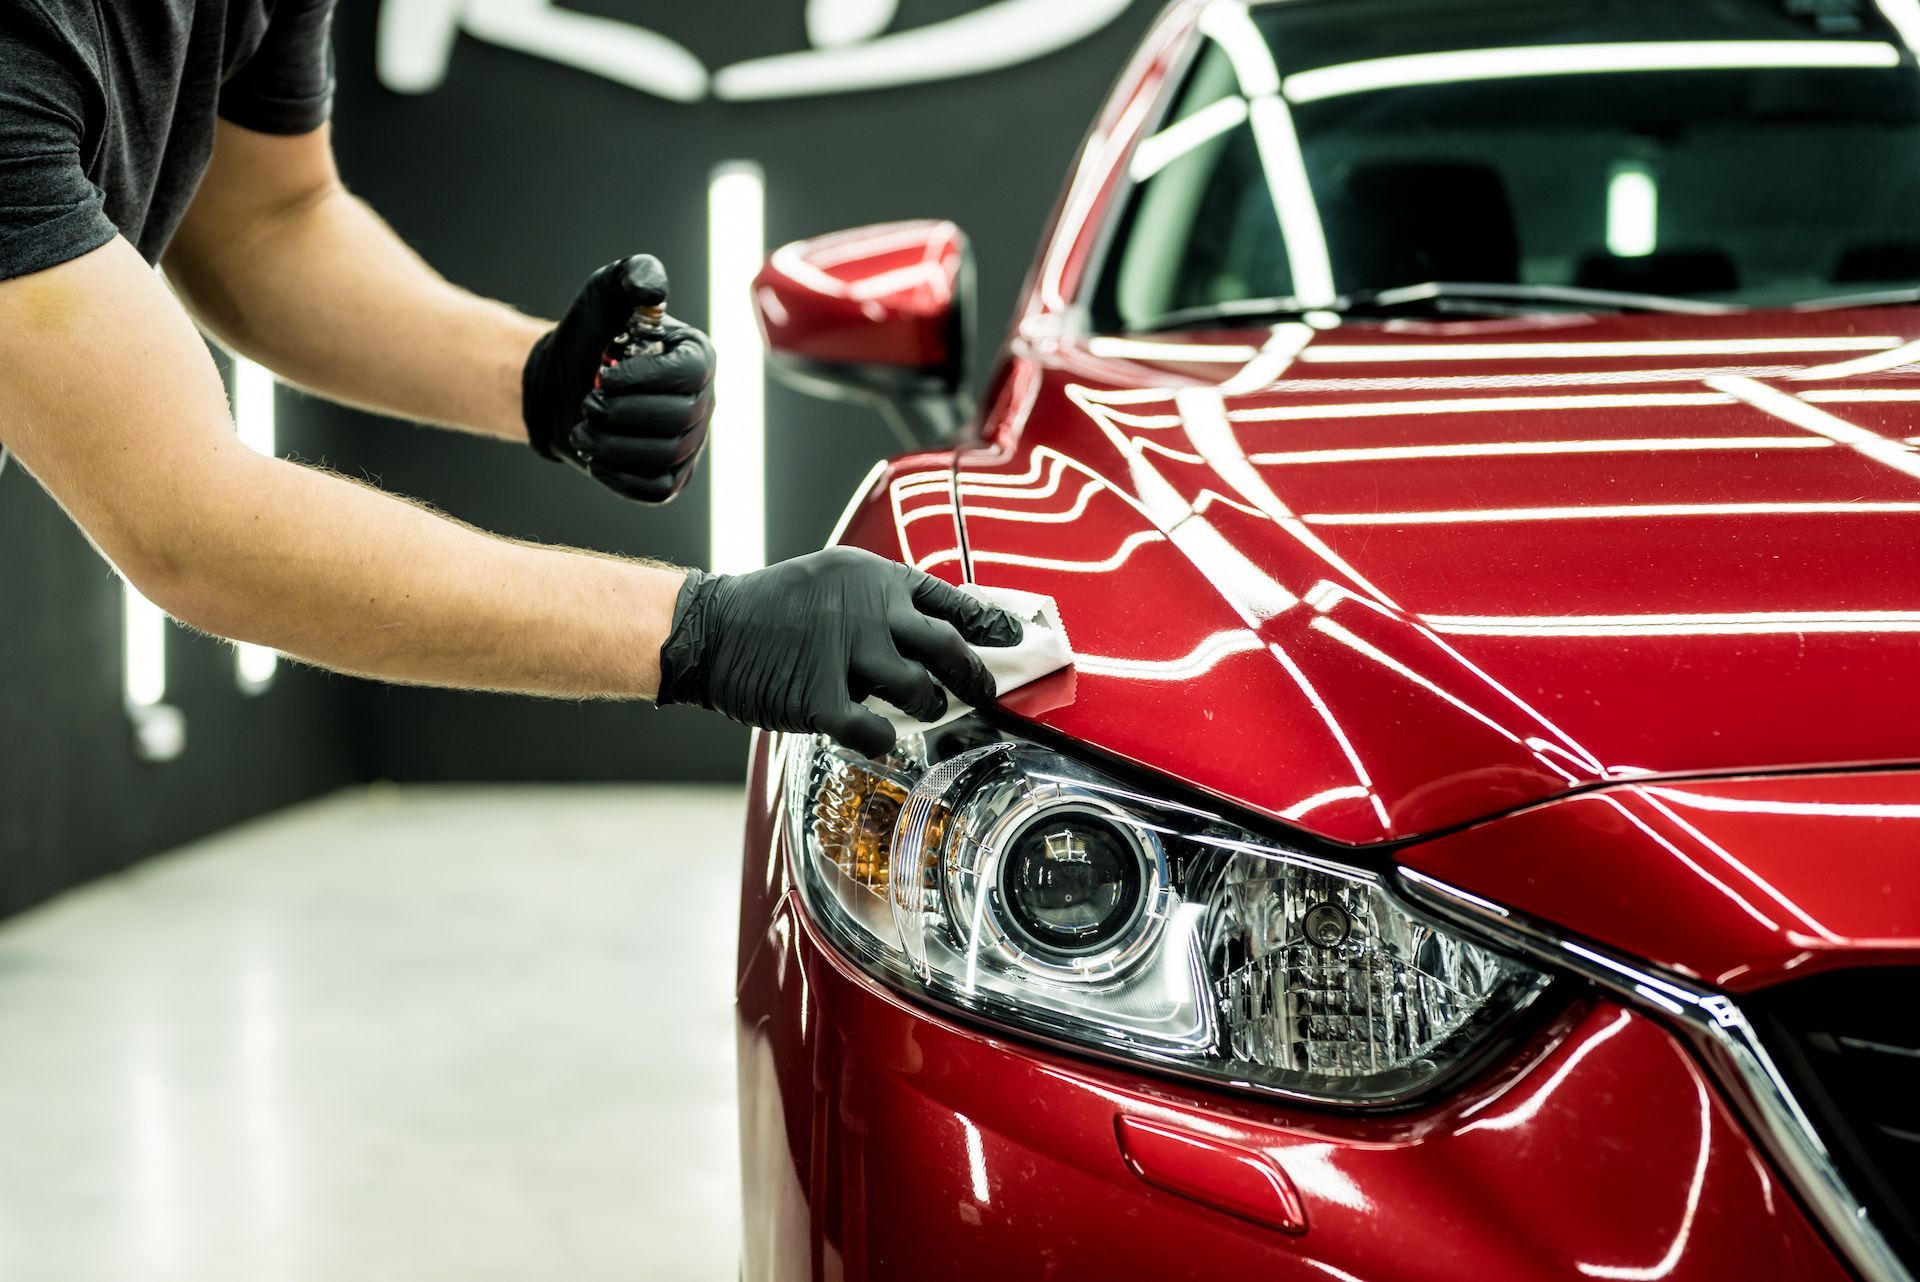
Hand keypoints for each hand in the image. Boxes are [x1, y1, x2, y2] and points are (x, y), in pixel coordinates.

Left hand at [521, 254, 715, 502]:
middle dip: (621, 414)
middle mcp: (703, 401)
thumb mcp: (605, 292)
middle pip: (678, 421)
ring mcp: (691, 443)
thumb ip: (632, 275)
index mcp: (697, 357)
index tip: (605, 375)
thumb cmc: (588, 336)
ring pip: (664, 457)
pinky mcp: (671, 477)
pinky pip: (656, 489)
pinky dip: (620, 476)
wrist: (562, 382)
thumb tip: (654, 291)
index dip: (643, 381)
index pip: (689, 376)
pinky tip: (596, 458)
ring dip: (613, 445)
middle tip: (588, 403)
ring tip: (584, 429)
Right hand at [655, 548, 1024, 755]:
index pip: (948, 599)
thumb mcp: (832, 581)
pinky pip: (874, 730)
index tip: (1014, 638)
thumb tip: (932, 635)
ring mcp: (846, 653)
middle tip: (985, 691)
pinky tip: (882, 739)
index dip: (987, 623)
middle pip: (946, 647)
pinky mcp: (821, 697)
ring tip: (926, 711)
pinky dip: (885, 741)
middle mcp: (867, 609)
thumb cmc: (771, 610)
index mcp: (873, 577)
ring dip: (930, 707)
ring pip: (918, 690)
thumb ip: (880, 603)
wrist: (711, 630)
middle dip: (974, 675)